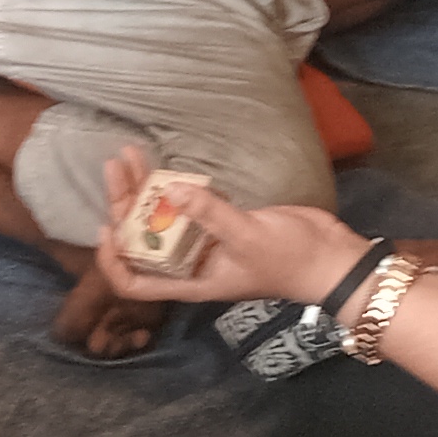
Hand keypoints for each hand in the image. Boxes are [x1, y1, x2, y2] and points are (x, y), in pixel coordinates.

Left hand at [92, 146, 366, 311]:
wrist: (331, 258)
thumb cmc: (290, 260)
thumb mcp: (247, 237)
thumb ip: (209, 214)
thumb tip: (170, 190)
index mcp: (190, 281)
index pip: (135, 283)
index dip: (113, 261)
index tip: (106, 227)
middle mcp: (191, 264)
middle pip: (143, 240)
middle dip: (125, 206)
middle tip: (116, 166)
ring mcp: (206, 243)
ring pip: (161, 218)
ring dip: (144, 190)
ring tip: (130, 154)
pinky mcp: (224, 222)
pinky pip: (188, 205)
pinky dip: (173, 186)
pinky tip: (164, 165)